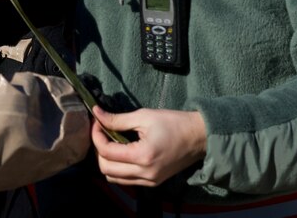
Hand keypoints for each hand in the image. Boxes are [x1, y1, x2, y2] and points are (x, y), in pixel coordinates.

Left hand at [91, 106, 206, 186]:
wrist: (199, 137)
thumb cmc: (174, 123)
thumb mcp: (144, 116)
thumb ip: (117, 119)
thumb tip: (96, 114)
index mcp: (143, 156)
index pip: (106, 152)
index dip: (96, 136)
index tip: (97, 122)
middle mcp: (145, 174)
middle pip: (106, 169)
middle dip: (98, 150)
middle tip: (102, 133)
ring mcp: (150, 181)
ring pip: (114, 178)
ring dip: (107, 162)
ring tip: (110, 143)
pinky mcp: (154, 182)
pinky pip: (127, 181)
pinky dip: (118, 169)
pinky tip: (122, 153)